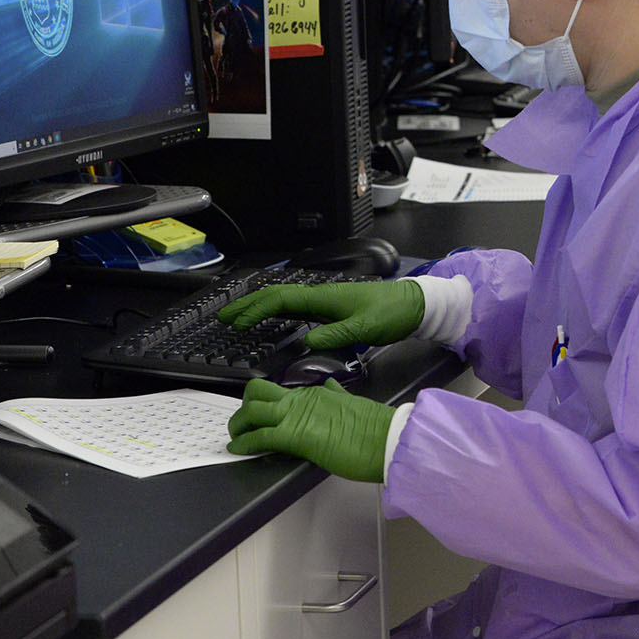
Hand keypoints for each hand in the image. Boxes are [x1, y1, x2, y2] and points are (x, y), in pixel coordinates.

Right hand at [218, 280, 424, 350]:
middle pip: (277, 296)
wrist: (414, 304)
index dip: (255, 310)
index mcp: (324, 297)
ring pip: (286, 301)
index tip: (236, 323)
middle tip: (224, 316)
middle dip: (248, 305)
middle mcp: (322, 295)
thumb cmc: (392, 312)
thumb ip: (336, 335)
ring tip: (241, 317)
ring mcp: (327, 301)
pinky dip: (279, 312)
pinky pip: (298, 307)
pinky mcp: (334, 308)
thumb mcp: (364, 328)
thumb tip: (307, 343)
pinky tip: (275, 319)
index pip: (281, 300)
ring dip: (261, 308)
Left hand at [226, 378, 395, 482]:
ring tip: (236, 437)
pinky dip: (243, 444)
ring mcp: (297, 415)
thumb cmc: (375, 428)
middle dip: (243, 407)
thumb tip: (332, 387)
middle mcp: (302, 399)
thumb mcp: (353, 403)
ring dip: (238, 425)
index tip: (257, 412)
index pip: (279, 390)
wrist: (387, 438)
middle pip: (256, 392)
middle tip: (242, 423)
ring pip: (251, 411)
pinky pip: (259, 437)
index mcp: (316, 393)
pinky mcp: (295, 436)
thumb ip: (337, 395)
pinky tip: (238, 449)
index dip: (262, 401)